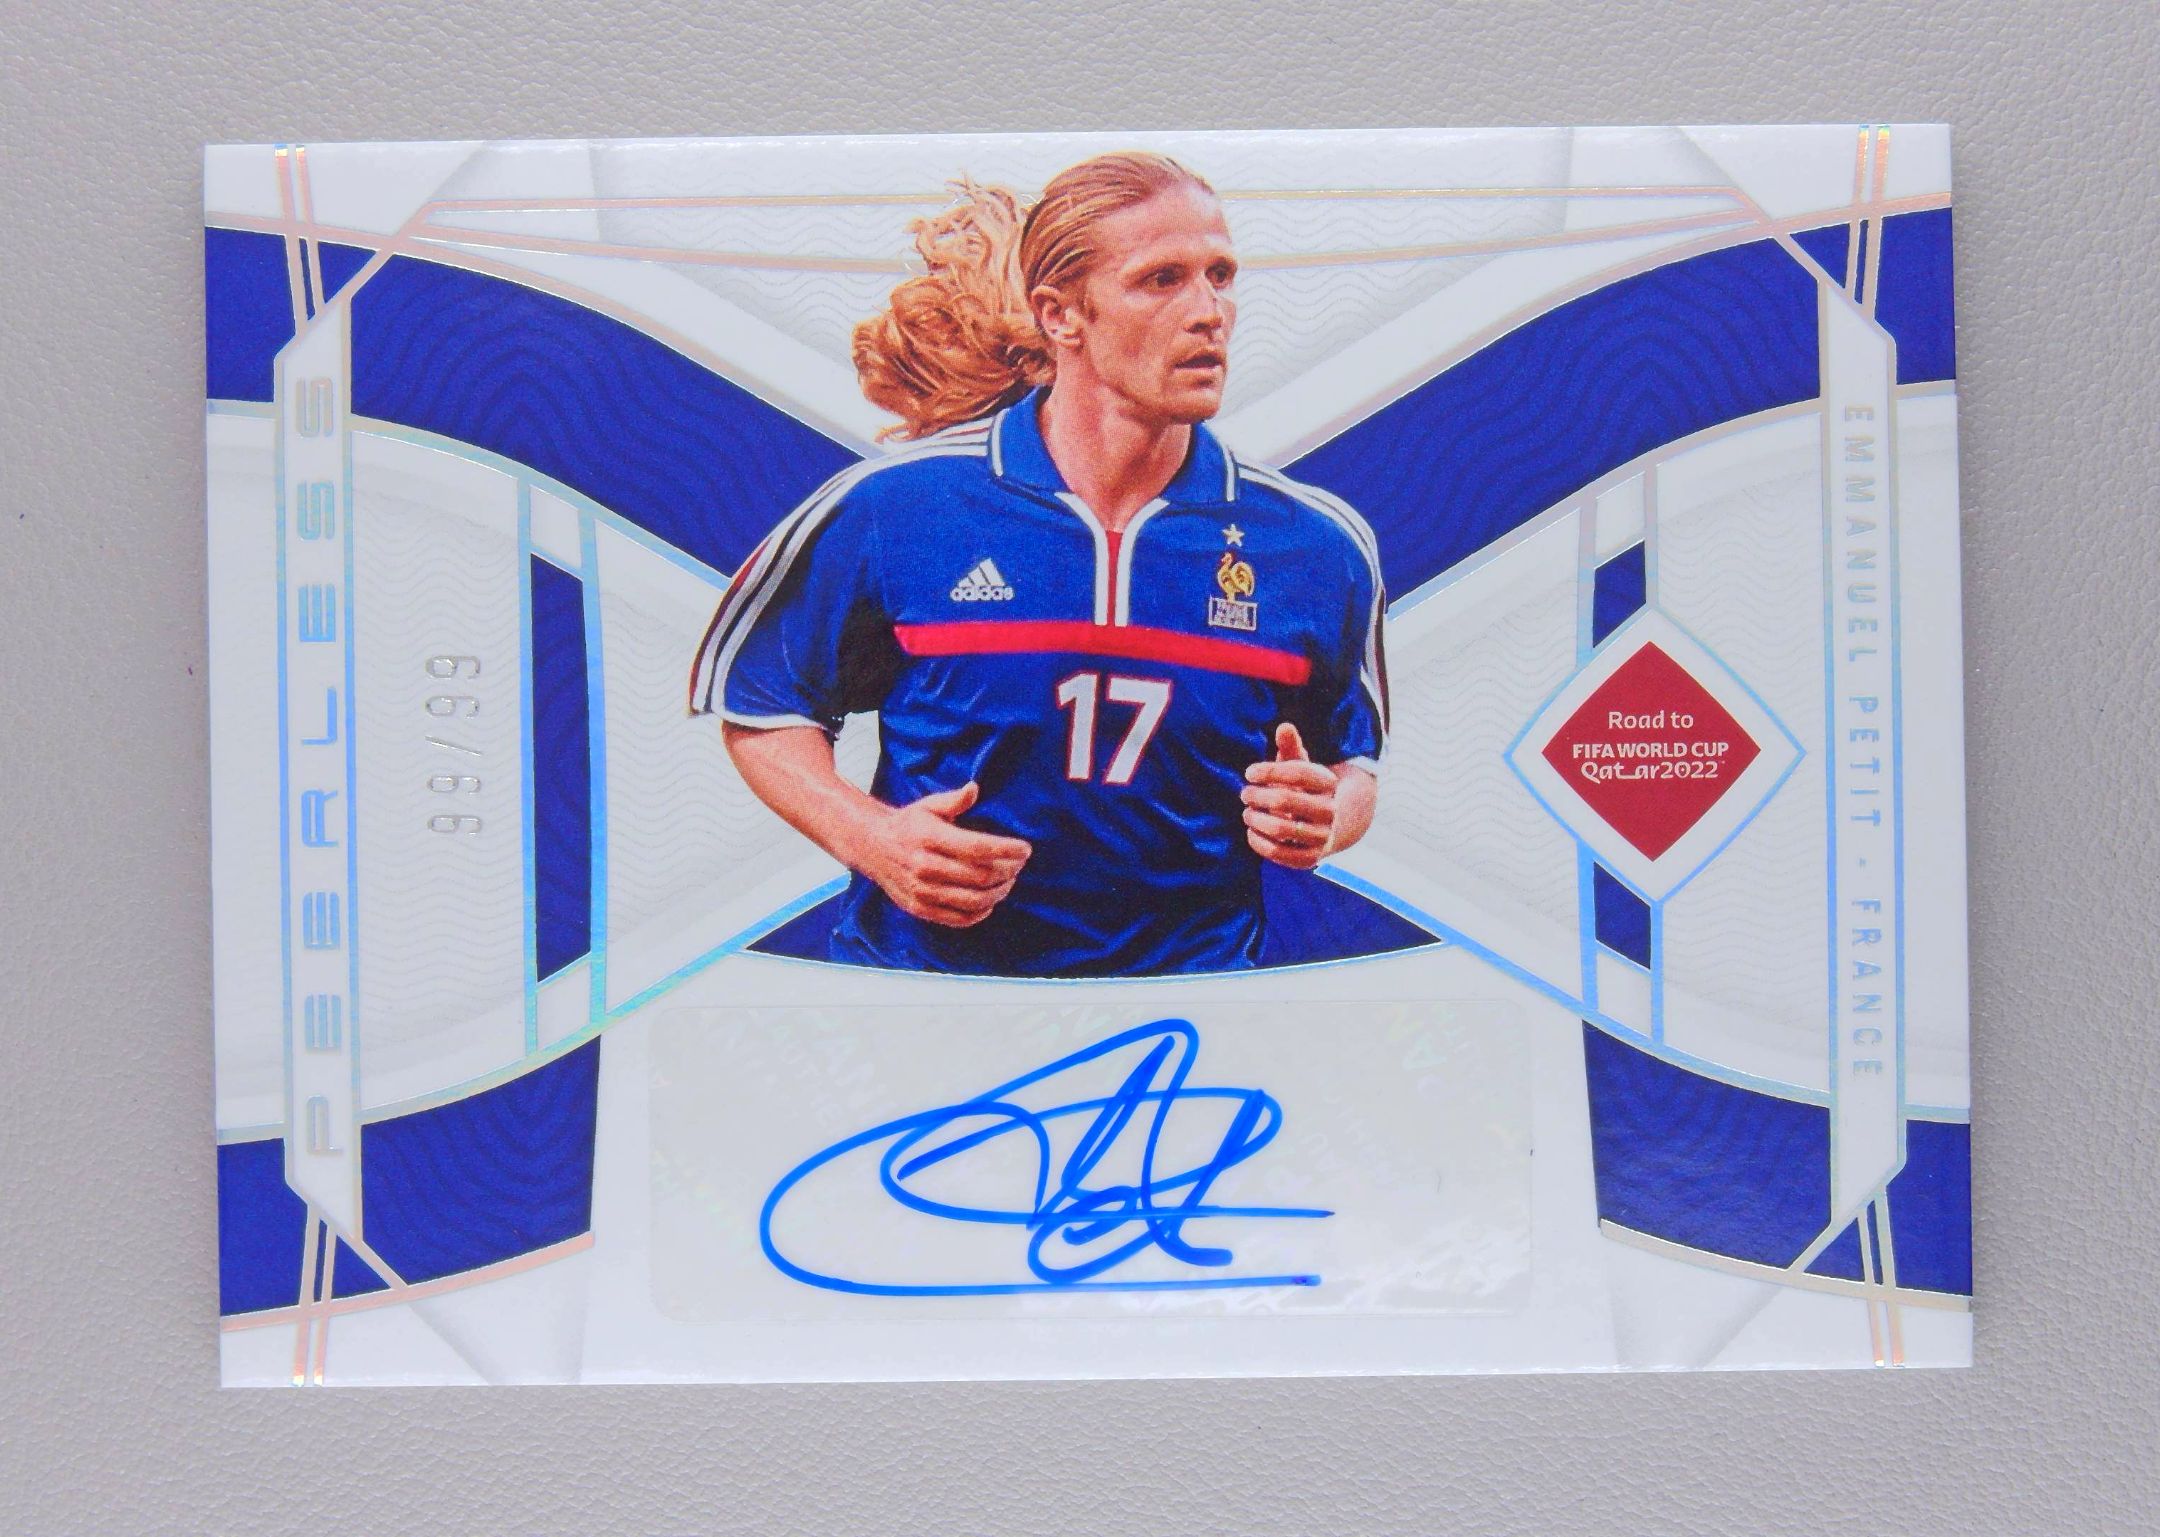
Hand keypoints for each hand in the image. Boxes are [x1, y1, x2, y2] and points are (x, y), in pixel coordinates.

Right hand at [860, 781, 1031, 927]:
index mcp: (929, 838)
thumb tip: (974, 788)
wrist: (873, 846)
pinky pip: (958, 918)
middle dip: (1008, 871)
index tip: (1026, 848)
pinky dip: (980, 912)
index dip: (1006, 849)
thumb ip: (953, 800)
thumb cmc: (909, 824)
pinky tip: (990, 900)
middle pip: (980, 876)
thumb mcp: (928, 806)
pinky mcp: (919, 908)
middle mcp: (924, 866)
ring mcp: (921, 891)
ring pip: (973, 900)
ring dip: (999, 892)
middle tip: (1019, 864)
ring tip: (1009, 881)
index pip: (977, 847)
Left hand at [1241, 723, 1337, 870]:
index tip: (1250, 773)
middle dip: (1258, 796)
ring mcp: (1323, 836)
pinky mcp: (1312, 858)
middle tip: (1245, 794)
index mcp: (1328, 783)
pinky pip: (1282, 854)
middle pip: (1286, 800)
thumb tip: (1284, 726)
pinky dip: (1261, 844)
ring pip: (1281, 829)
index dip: (1270, 771)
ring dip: (1256, 820)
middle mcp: (1330, 810)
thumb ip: (1292, 747)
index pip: (1299, 773)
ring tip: (1247, 813)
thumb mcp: (1301, 767)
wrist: (1332, 826)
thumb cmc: (1306, 790)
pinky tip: (1251, 832)